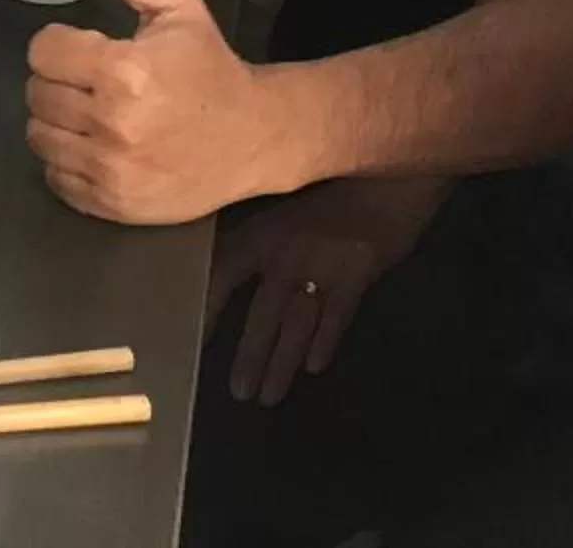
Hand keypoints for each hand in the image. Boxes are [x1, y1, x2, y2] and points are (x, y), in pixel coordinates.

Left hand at [24, 0, 298, 224]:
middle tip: (95, 82)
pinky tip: (100, 146)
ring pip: (38, 137)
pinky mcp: (112, 205)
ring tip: (95, 112)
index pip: (42, 50)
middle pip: (36, 94)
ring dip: (59, 121)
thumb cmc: (209, 65)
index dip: (62, 44)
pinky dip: (68, 161)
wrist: (256, 136)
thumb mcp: (177, 2)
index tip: (90, 49)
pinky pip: (54, 178)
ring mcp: (111, 171)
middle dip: (60, 81)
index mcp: (125, 70)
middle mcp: (113, 124)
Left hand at [208, 177, 445, 405]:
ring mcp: (321, 267)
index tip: (191, 339)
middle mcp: (285, 255)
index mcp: (261, 234)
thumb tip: (222, 262)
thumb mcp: (281, 204)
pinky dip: (325, 342)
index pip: (222, 275)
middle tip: (238, 393)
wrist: (381, 176)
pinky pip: (337, 317)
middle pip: (261, 315)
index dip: (206, 308)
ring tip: (268, 396)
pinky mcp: (356, 276)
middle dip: (249, 356)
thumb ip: (257, 236)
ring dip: (282, 364)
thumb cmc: (326, 188)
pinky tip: (314, 368)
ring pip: (296, 325)